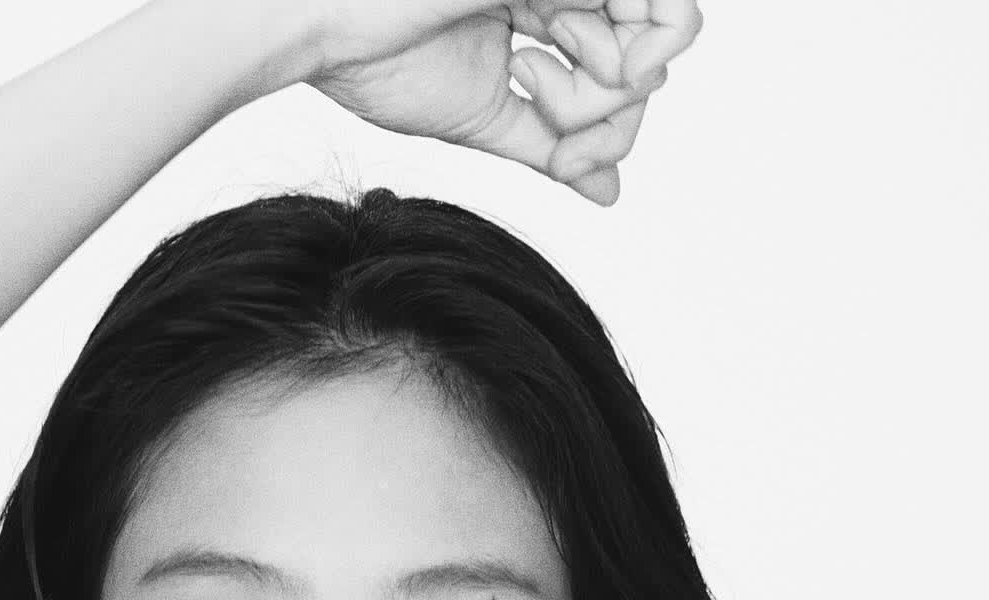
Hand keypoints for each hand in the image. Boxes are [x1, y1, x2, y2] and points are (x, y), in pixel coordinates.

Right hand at [306, 2, 702, 204]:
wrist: (331, 30)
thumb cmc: (380, 63)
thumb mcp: (489, 120)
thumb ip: (553, 149)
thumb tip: (611, 193)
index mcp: (546, 11)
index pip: (624, 74)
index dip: (613, 129)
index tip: (569, 162)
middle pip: (648, 63)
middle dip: (616, 118)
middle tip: (563, 136)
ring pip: (655, 41)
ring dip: (609, 96)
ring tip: (533, 81)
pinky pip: (657, 13)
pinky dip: (623, 67)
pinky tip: (553, 68)